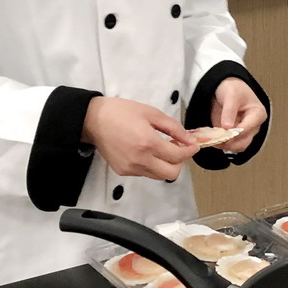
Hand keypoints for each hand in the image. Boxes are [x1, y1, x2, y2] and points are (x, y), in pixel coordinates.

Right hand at [82, 96, 198, 180]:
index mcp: (148, 143)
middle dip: (180, 162)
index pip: (177, 156)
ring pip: (159, 176)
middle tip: (179, 148)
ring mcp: (130, 168)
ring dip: (167, 165)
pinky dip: (153, 165)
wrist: (93, 120)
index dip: (190, 151)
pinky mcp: (123, 172)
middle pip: (171, 173)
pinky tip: (150, 152)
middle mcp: (139, 160)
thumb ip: (174, 127)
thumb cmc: (121, 112)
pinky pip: (145, 173)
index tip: (193, 145)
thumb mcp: (152, 113)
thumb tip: (189, 139)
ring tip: (164, 148)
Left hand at [211, 77, 267, 153]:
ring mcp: (244, 132)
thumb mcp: (231, 95)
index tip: (222, 132)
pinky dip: (220, 144)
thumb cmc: (233, 88)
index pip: (247, 129)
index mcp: (257, 114)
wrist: (226, 88)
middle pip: (243, 142)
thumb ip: (229, 111)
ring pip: (236, 147)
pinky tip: (212, 137)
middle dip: (228, 142)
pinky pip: (229, 145)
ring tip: (212, 137)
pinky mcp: (235, 136)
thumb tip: (227, 127)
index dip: (234, 133)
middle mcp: (253, 126)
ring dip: (223, 145)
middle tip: (215, 137)